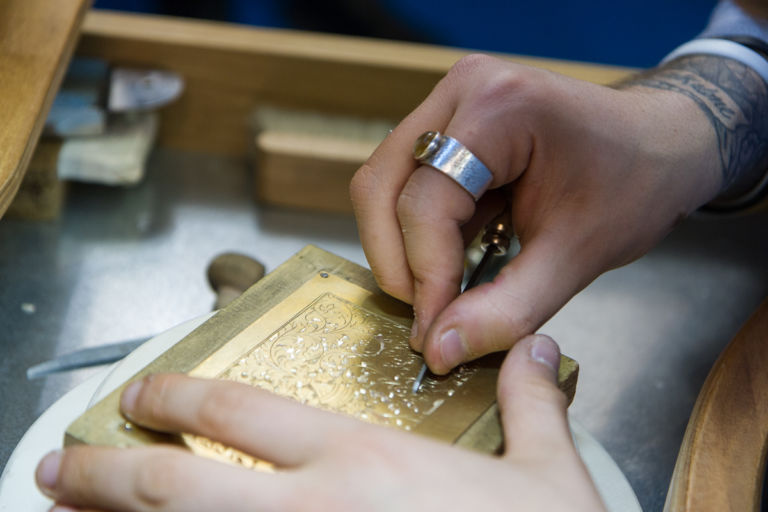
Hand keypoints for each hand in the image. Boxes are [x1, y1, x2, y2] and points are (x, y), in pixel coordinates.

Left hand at [36, 335, 605, 511]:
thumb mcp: (549, 476)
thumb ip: (533, 405)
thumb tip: (537, 349)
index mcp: (366, 462)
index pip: (242, 413)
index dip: (178, 398)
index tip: (142, 395)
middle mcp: (316, 511)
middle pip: (173, 486)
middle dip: (102, 473)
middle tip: (57, 465)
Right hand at [350, 53, 722, 373]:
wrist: (661, 146)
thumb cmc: (635, 185)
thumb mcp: (577, 255)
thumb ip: (507, 307)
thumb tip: (440, 350)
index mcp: (500, 105)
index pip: (428, 200)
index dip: (425, 275)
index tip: (434, 332)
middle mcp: (462, 90)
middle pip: (381, 184)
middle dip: (397, 260)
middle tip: (425, 315)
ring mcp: (451, 102)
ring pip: (383, 184)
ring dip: (401, 247)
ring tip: (439, 293)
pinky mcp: (448, 124)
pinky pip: (405, 183)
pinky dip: (417, 233)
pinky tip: (449, 263)